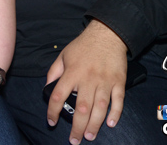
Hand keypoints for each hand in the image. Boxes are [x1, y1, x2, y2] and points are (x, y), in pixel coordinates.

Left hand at [45, 20, 127, 143]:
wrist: (107, 34)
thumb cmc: (83, 46)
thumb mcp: (63, 55)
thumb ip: (53, 72)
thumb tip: (47, 89)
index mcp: (72, 72)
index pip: (58, 96)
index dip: (52, 111)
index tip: (51, 122)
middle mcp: (88, 78)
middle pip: (82, 108)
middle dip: (76, 127)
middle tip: (74, 140)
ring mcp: (105, 81)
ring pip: (100, 107)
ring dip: (94, 125)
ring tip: (89, 136)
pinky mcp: (119, 81)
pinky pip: (118, 100)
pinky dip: (115, 113)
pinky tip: (110, 123)